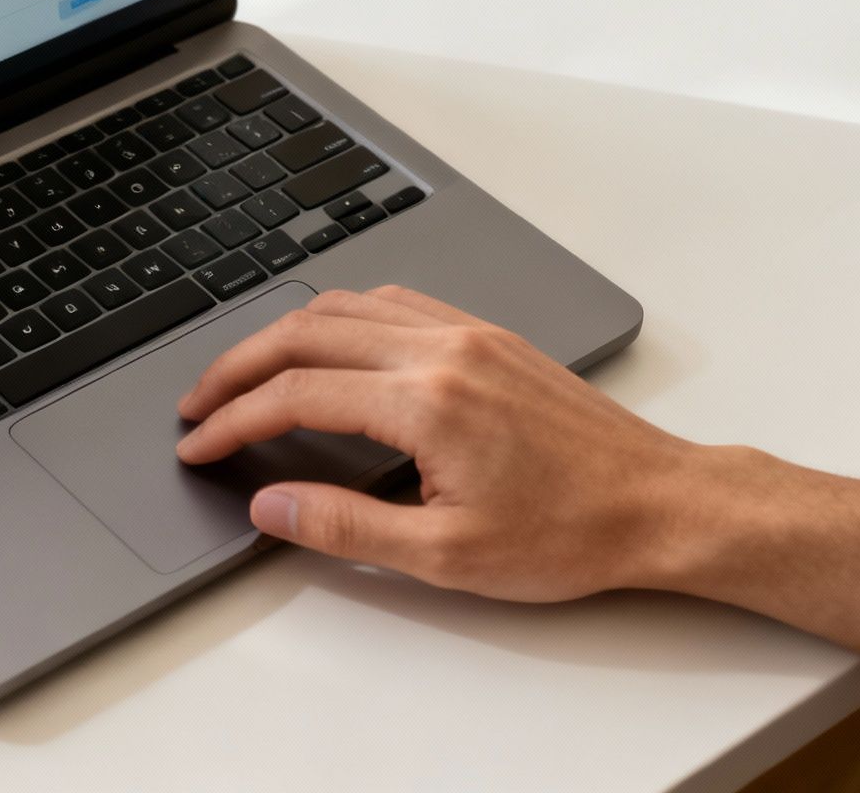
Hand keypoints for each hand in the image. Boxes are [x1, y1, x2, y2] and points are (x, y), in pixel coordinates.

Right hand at [175, 286, 700, 601]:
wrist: (662, 504)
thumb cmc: (571, 533)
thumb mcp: (447, 556)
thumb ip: (345, 525)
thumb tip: (271, 503)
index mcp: (426, 402)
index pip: (294, 395)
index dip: (232, 420)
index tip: (198, 444)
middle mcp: (441, 350)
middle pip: (304, 333)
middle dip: (237, 366)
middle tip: (199, 404)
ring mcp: (467, 334)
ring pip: (344, 305)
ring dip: (282, 334)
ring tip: (246, 374)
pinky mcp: (488, 336)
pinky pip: (393, 302)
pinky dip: (338, 318)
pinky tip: (326, 347)